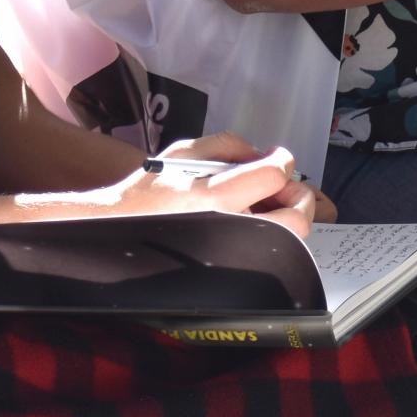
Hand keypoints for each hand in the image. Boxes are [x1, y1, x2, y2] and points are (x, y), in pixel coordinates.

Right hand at [120, 132, 317, 235]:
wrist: (117, 230)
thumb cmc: (146, 193)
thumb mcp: (182, 151)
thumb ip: (227, 144)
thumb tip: (261, 153)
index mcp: (213, 196)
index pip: (274, 175)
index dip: (283, 161)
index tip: (277, 158)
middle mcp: (226, 228)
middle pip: (295, 219)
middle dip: (298, 198)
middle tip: (285, 188)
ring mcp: (231, 254)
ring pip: (287, 242)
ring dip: (287, 217)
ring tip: (268, 203)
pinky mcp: (230, 271)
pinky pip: (267, 254)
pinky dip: (272, 235)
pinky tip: (253, 221)